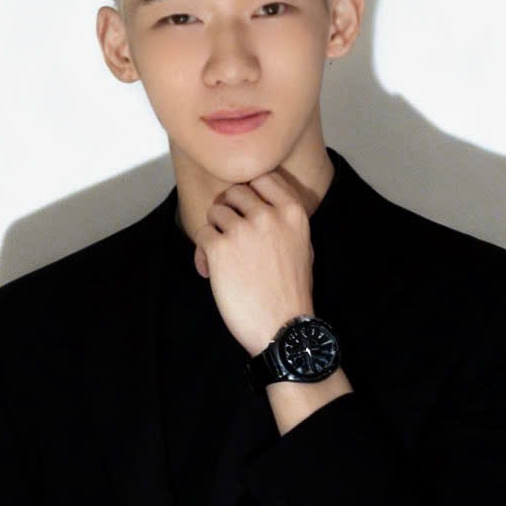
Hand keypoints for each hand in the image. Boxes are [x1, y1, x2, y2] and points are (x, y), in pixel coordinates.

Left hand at [192, 169, 314, 356]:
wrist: (282, 327)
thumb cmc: (293, 292)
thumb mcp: (304, 246)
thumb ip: (285, 221)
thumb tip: (262, 203)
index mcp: (293, 211)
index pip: (263, 177)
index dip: (250, 191)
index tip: (246, 208)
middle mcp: (268, 215)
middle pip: (235, 192)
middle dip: (230, 212)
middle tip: (231, 236)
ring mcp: (243, 230)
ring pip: (216, 211)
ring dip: (215, 232)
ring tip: (222, 258)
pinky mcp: (220, 248)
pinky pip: (201, 234)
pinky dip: (202, 252)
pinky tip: (210, 271)